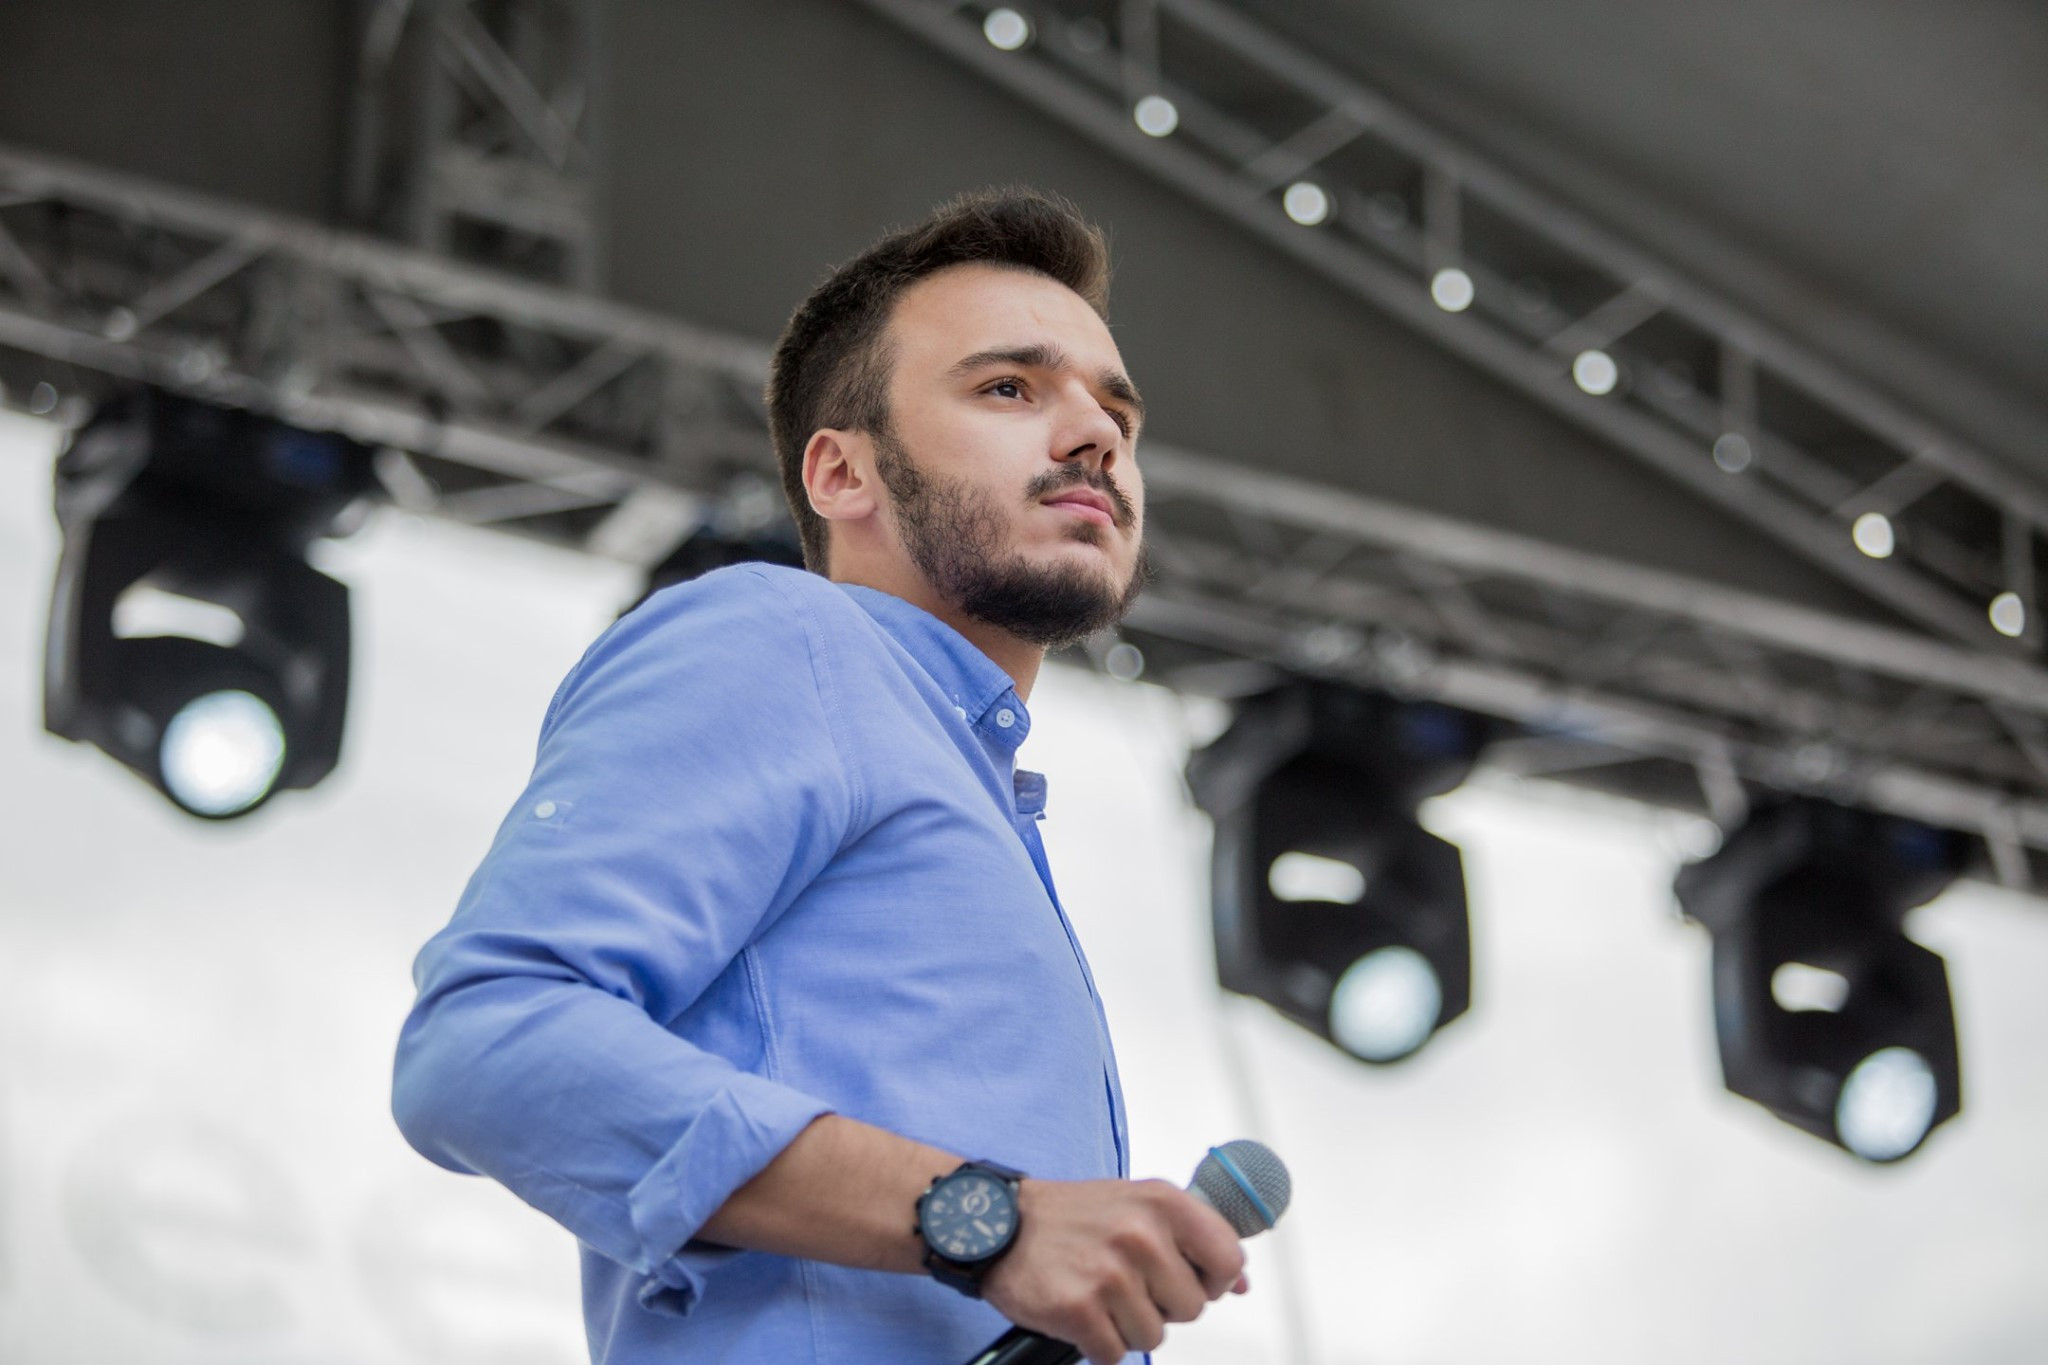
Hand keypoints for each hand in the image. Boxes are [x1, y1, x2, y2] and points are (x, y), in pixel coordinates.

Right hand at [980, 1177, 1247, 1364]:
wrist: (999, 1224)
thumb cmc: (1073, 1217)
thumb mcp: (1140, 1205)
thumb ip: (1193, 1238)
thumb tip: (1241, 1283)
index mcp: (1164, 1203)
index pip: (1228, 1260)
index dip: (1212, 1280)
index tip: (1185, 1277)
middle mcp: (1141, 1235)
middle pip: (1192, 1308)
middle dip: (1162, 1305)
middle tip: (1125, 1280)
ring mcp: (1111, 1274)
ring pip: (1153, 1337)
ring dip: (1126, 1326)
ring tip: (1098, 1292)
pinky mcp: (1080, 1310)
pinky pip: (1114, 1354)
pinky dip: (1097, 1342)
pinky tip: (1079, 1310)